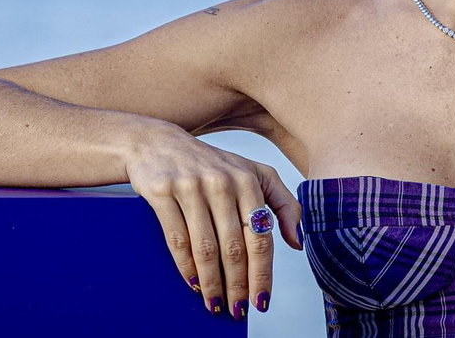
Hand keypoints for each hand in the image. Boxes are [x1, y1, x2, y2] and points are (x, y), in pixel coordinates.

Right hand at [126, 126, 302, 319]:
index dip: (262, 274)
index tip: (262, 301)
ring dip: (212, 282)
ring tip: (216, 304)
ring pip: (205, 247)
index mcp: (248, 180)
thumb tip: (297, 242)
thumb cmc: (210, 164)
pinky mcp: (163, 191)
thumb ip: (282, 203)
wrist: (157, 144)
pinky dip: (186, 266)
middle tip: (238, 311)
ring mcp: (190, 186)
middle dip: (238, 285)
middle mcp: (221, 182)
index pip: (261, 237)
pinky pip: (177, 238)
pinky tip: (193, 283)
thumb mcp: (253, 172)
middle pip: (234, 247)